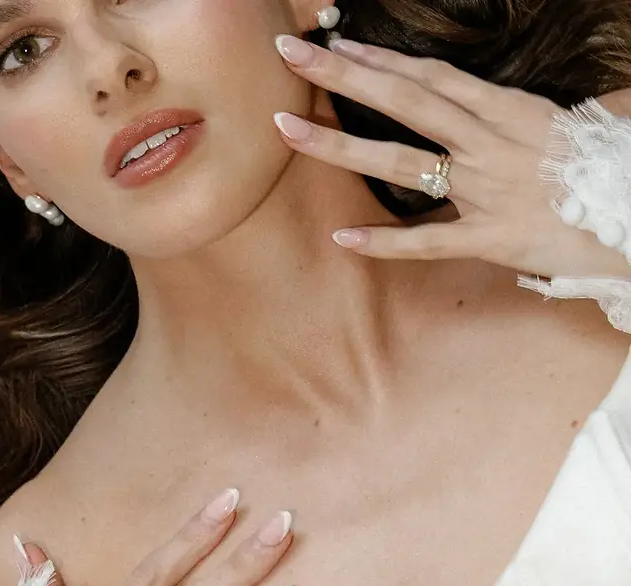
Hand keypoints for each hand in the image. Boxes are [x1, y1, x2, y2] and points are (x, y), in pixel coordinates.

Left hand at [273, 34, 630, 281]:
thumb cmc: (608, 170)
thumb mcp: (572, 125)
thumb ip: (528, 117)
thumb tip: (499, 114)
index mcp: (509, 110)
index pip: (433, 76)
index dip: (382, 58)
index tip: (338, 42)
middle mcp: (489, 143)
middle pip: (405, 100)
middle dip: (343, 75)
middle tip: (291, 53)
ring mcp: (485, 190)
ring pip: (401, 162)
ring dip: (339, 144)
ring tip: (289, 128)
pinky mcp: (490, 238)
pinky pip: (428, 241)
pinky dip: (385, 242)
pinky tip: (343, 237)